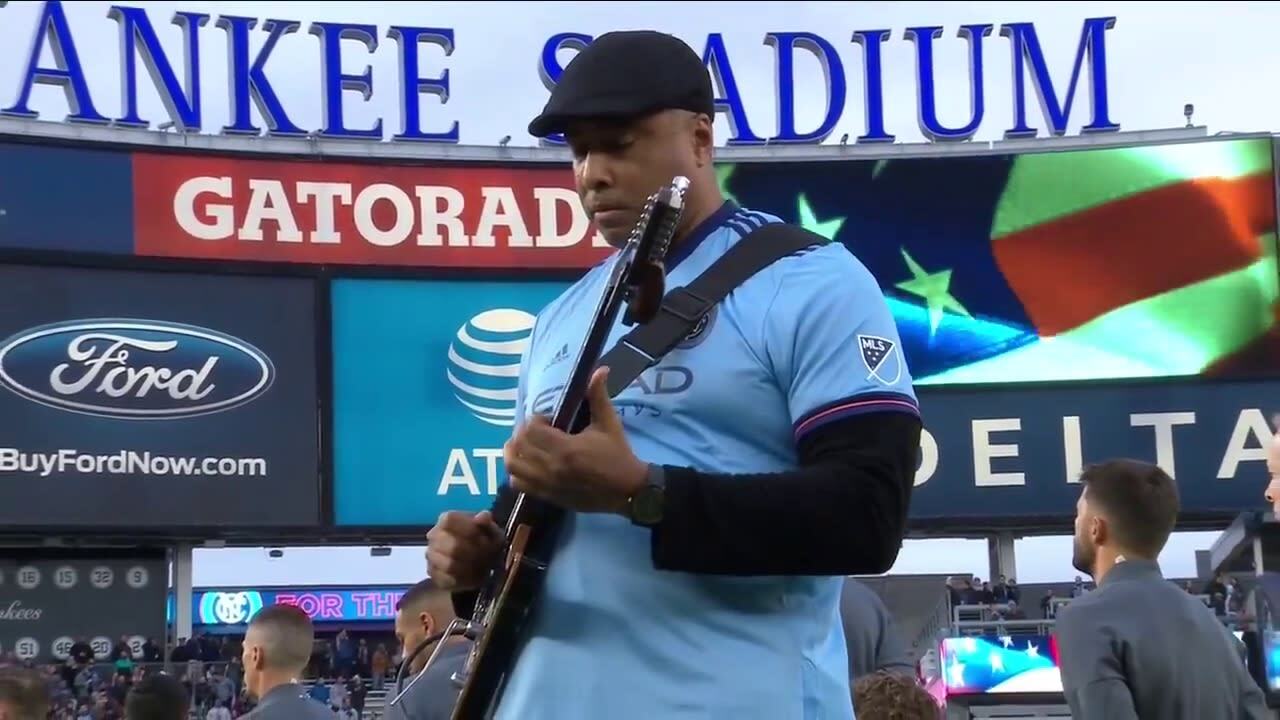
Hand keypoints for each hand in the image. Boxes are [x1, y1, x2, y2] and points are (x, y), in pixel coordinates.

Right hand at [425, 510, 505, 590]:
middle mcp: (434, 536)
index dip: (468, 529)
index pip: (449, 520)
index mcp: (446, 520)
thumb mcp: (490, 529)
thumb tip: (482, 517)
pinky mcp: (433, 575)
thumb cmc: (483, 539)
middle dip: (473, 553)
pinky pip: (447, 580)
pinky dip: (463, 580)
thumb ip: (486, 521)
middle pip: (451, 545)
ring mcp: (431, 556)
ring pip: (448, 565)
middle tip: (488, 557)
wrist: (475, 559)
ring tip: (482, 568)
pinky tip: (473, 577)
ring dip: (469, 568)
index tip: (485, 538)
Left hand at [504, 366, 648, 514]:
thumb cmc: (618, 455)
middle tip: (537, 430)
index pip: (531, 429)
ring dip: (514, 451)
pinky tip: (526, 464)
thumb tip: (600, 369)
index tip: (549, 419)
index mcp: (567, 449)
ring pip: (513, 466)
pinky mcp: (547, 496)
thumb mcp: (609, 423)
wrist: (626, 490)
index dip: (535, 419)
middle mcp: (552, 468)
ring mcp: (547, 484)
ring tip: (525, 445)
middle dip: (524, 433)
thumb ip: (599, 396)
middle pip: (519, 445)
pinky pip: (518, 484)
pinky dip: (516, 472)